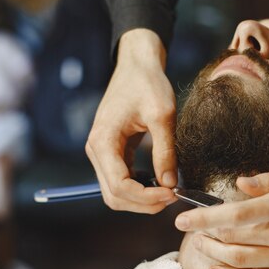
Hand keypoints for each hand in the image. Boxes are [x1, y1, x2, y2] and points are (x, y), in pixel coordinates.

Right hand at [86, 29, 176, 212]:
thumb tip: (170, 184)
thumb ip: (166, 151)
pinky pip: (121, 181)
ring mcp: (101, 153)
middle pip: (114, 196)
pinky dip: (139, 189)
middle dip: (144, 203)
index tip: (172, 193)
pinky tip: (159, 183)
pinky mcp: (111, 152)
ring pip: (116, 193)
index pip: (119, 186)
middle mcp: (96, 150)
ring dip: (141, 199)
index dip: (146, 197)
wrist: (137, 64)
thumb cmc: (148, 84)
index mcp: (103, 141)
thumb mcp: (163, 115)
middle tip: (173, 196)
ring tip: (168, 191)